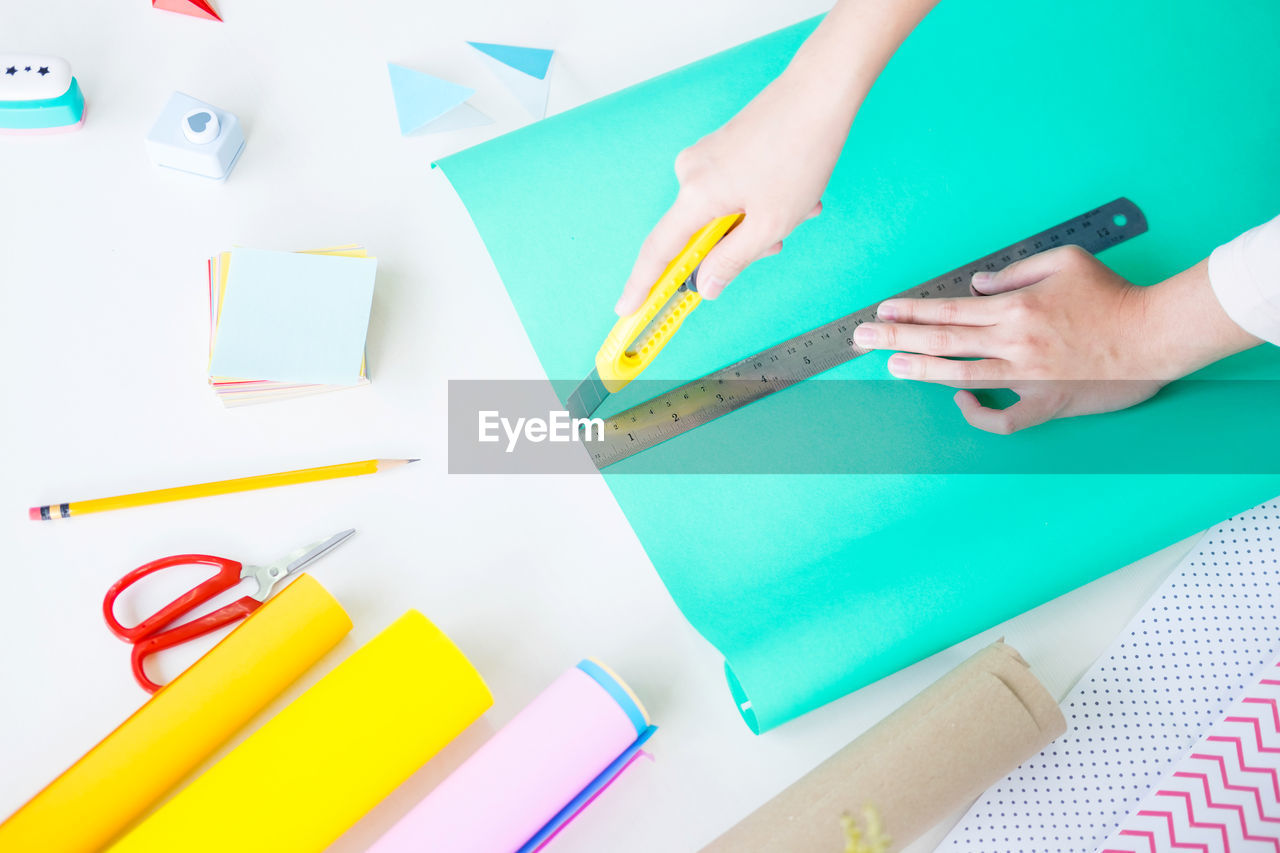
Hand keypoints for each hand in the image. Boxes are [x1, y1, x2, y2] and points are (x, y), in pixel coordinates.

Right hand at [613, 67, 844, 314]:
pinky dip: (763, 201)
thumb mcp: (769, 224)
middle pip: (701, 234)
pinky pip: (734, 191)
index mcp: (696, 194)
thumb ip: (732, 261)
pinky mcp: (723, 148)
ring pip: (724, 214)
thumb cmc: (799, 152)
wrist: (820, 92)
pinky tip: (795, 191)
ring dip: (760, 221)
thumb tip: (706, 286)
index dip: (642, 285)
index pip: (659, 251)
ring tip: (799, 207)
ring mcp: (707, 157)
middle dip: (740, 245)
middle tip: (777, 241)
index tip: (627, 308)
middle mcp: (692, 173)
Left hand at [850, 246, 1260, 433]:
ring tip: (891, 366)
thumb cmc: (1114, 294)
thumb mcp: (1065, 262)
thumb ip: (1016, 272)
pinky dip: (977, 415)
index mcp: (1016, 308)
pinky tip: (958, 402)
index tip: (882, 311)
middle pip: (944, 340)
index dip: (911, 311)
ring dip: (921, 371)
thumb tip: (978, 284)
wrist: (1156, 334)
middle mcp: (1015, 342)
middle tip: (862, 338)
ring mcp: (1028, 376)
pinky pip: (1004, 419)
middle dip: (898, 338)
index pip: (950, 309)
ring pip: (962, 376)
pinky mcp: (1046, 402)